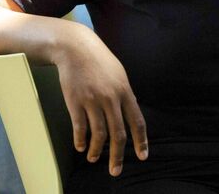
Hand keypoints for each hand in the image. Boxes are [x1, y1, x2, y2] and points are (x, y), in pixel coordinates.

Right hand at [53, 24, 147, 175]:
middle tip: (116, 170)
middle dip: (118, 156)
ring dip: (96, 151)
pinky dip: (80, 140)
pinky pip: (80, 127)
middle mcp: (111, 98)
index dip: (141, 141)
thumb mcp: (119, 75)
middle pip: (118, 134)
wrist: (76, 48)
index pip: (137, 121)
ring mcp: (93, 100)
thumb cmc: (99, 62)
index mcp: (125, 92)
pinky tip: (80, 146)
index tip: (143, 156)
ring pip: (98, 134)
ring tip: (93, 158)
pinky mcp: (75, 101)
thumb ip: (124, 96)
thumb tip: (129, 115)